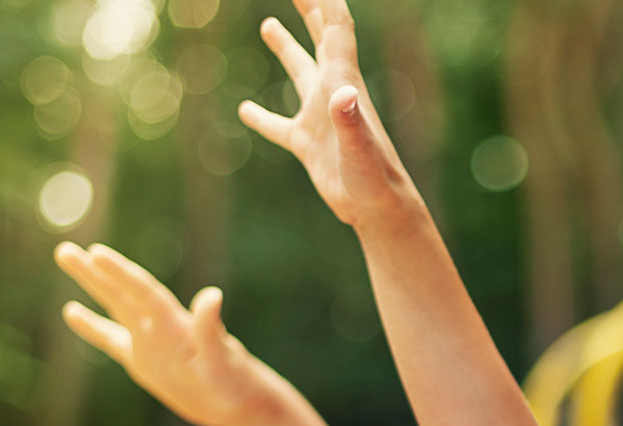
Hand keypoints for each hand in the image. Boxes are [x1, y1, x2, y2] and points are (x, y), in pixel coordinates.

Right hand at [56, 242, 270, 425]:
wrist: (243, 404)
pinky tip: (71, 311)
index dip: (121, 274)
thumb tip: (212, 294)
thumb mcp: (223, 361)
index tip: (96, 253)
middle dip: (95, 273)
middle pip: (123, 293)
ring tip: (67, 256)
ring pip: (115, 306)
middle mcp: (159, 327)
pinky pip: (112, 339)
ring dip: (91, 284)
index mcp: (175, 325)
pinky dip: (92, 326)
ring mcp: (150, 342)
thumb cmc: (236, 384)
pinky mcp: (144, 361)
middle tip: (65, 250)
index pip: (144, 293)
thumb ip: (211, 330)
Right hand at [239, 0, 413, 230]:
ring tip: (268, 24)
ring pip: (298, 73)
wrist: (377, 208)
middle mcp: (332, 92)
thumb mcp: (359, 146)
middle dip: (308, 8)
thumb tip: (341, 94)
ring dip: (285, 47)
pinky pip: (279, 125)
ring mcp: (319, 117)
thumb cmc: (373, 178)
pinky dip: (260, 117)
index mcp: (343, 82)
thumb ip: (349, 119)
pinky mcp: (307, 143)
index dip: (324, 1)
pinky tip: (245, 109)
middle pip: (319, 39)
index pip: (336, 29)